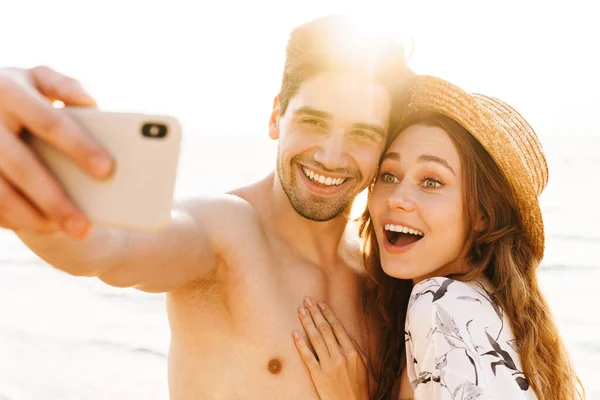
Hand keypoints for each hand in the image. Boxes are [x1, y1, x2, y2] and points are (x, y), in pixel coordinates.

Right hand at [0, 66, 113, 237]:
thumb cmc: (22, 93)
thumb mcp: (39, 79)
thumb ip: (64, 86)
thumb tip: (90, 104)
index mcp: (9, 89)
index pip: (50, 122)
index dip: (78, 146)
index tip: (107, 170)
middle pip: (23, 166)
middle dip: (56, 199)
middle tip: (85, 226)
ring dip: (33, 218)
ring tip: (68, 232)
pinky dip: (14, 218)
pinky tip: (43, 227)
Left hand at [293, 297, 369, 399]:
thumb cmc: (359, 387)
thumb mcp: (364, 365)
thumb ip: (355, 347)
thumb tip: (345, 332)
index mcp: (353, 352)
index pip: (337, 327)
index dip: (328, 314)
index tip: (320, 303)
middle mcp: (340, 356)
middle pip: (325, 329)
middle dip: (315, 313)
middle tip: (307, 301)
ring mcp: (328, 365)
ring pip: (315, 339)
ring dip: (307, 323)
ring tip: (301, 311)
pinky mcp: (318, 375)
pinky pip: (307, 356)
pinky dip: (301, 344)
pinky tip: (295, 334)